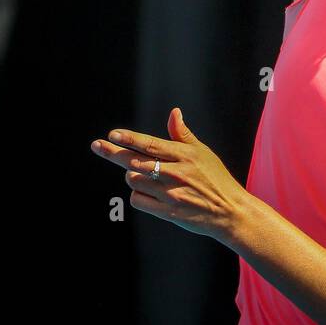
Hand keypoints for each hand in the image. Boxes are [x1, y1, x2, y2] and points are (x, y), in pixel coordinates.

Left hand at [91, 107, 246, 244]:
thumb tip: (174, 112)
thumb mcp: (203, 153)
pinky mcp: (167, 212)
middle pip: (134, 161)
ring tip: (145, 176)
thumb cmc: (215, 179)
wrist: (229, 211)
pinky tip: (148, 192)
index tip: (112, 135)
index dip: (129, 138)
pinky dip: (138, 194)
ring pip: (133, 180)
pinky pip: (138, 200)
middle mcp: (176, 173)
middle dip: (113, 152)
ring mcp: (170, 193)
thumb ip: (183, 134)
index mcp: (185, 156)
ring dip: (132, 176)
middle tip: (97, 145)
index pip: (150, 144)